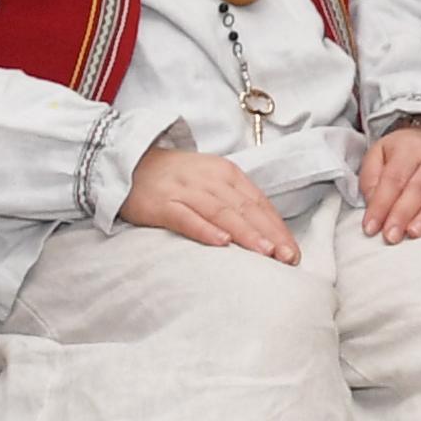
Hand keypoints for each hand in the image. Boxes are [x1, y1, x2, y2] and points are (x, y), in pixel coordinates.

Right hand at [121, 147, 298, 261]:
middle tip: (287, 258)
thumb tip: (267, 234)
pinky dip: (205, 229)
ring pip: (221, 212)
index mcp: (227, 174)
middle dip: (269, 234)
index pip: (259, 203)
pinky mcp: (161, 204)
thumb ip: (236, 203)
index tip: (293, 252)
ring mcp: (185, 190)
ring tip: (265, 253)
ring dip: (245, 233)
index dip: (278, 228)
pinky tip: (221, 243)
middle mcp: (210, 179)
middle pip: (245, 208)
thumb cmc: (176, 179)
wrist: (127, 162)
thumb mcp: (211, 183)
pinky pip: (186, 217)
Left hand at [357, 121, 420, 243]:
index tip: (370, 227)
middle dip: (403, 215)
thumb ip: (371, 180)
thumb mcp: (377, 155)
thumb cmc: (399, 153)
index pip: (393, 179)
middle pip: (418, 189)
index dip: (381, 204)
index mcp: (409, 149)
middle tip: (391, 236)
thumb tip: (373, 207)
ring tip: (413, 233)